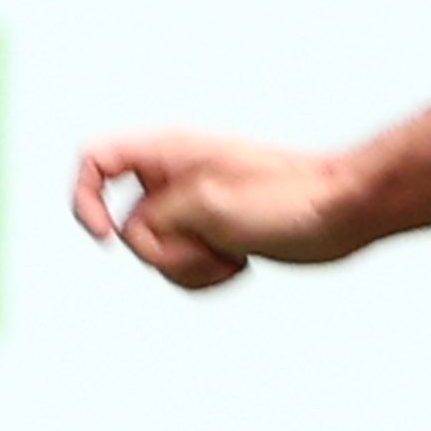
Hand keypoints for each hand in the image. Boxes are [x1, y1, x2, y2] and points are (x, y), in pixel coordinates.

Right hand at [68, 129, 368, 290]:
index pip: (96, 160)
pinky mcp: (214, 236)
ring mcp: (195, 209)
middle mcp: (176, 179)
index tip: (107, 237)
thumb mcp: (210, 205)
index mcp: (170, 152)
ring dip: (189, 268)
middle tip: (212, 245)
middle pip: (129, 226)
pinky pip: (182, 269)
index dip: (84, 199)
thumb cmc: (290, 199)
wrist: (346, 212)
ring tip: (234, 254)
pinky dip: (204, 277)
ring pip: (155, 255)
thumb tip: (137, 236)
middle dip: (166, 251)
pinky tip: (241, 265)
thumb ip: (156, 218)